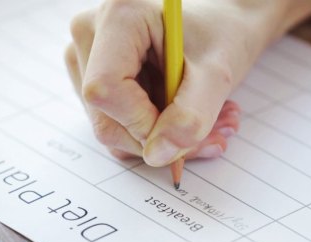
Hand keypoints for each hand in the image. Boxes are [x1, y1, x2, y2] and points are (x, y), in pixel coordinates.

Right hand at [65, 0, 310, 165]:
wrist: (223, 23)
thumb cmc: (221, 34)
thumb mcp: (217, 74)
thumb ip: (191, 117)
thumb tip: (157, 155)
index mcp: (118, 17)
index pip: (105, 90)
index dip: (142, 123)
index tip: (182, 128)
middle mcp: (91, 34)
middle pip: (105, 117)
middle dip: (160, 139)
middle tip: (211, 134)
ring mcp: (87, 59)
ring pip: (111, 129)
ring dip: (163, 140)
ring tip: (208, 123)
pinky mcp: (95, 80)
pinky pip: (117, 126)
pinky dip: (155, 135)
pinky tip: (186, 119)